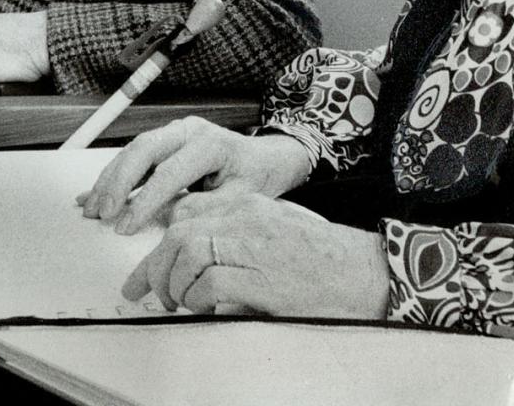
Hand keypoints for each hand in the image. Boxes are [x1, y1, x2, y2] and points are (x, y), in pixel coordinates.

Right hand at [78, 116, 312, 233]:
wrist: (265, 158)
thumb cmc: (255, 177)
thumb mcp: (241, 198)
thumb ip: (207, 208)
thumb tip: (172, 220)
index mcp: (211, 144)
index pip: (169, 172)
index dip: (144, 201)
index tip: (125, 227)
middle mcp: (189, 131)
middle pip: (143, 150)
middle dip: (118, 183)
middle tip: (102, 214)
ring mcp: (175, 132)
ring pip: (134, 150)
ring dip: (110, 179)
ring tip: (91, 209)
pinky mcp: (165, 140)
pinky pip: (135, 155)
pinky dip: (114, 175)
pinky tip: (95, 194)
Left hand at [122, 190, 389, 318]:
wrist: (365, 273)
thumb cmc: (325, 258)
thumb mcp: (277, 228)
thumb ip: (237, 232)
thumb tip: (194, 256)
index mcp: (249, 204)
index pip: (186, 212)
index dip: (159, 243)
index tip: (148, 269)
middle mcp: (247, 218)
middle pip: (178, 234)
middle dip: (154, 267)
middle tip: (148, 293)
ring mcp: (253, 246)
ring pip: (187, 255)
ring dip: (175, 285)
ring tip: (179, 304)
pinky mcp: (260, 278)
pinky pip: (209, 285)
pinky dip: (197, 301)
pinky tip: (203, 309)